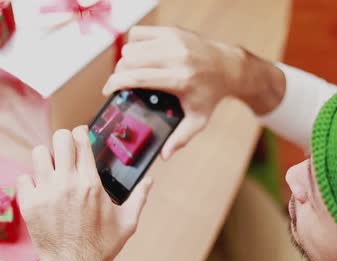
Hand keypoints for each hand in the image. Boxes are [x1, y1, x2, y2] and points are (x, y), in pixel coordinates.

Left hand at [17, 126, 152, 260]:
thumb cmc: (102, 247)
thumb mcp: (128, 222)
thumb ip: (139, 197)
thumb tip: (150, 181)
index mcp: (91, 183)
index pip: (81, 140)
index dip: (81, 133)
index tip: (81, 136)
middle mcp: (67, 184)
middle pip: (59, 138)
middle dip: (64, 140)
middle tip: (67, 149)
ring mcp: (45, 193)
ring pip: (38, 152)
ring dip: (46, 157)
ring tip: (52, 168)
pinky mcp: (29, 205)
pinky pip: (24, 177)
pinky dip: (31, 181)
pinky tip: (41, 190)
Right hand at [102, 26, 245, 159]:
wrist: (229, 68)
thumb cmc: (211, 95)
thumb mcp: (198, 120)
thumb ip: (180, 138)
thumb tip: (164, 155)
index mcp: (180, 79)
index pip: (138, 77)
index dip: (116, 83)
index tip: (107, 91)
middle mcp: (176, 57)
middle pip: (129, 61)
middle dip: (119, 73)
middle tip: (122, 84)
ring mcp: (174, 40)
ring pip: (131, 46)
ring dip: (126, 60)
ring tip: (132, 72)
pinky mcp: (172, 30)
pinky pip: (139, 33)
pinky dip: (134, 44)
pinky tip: (141, 57)